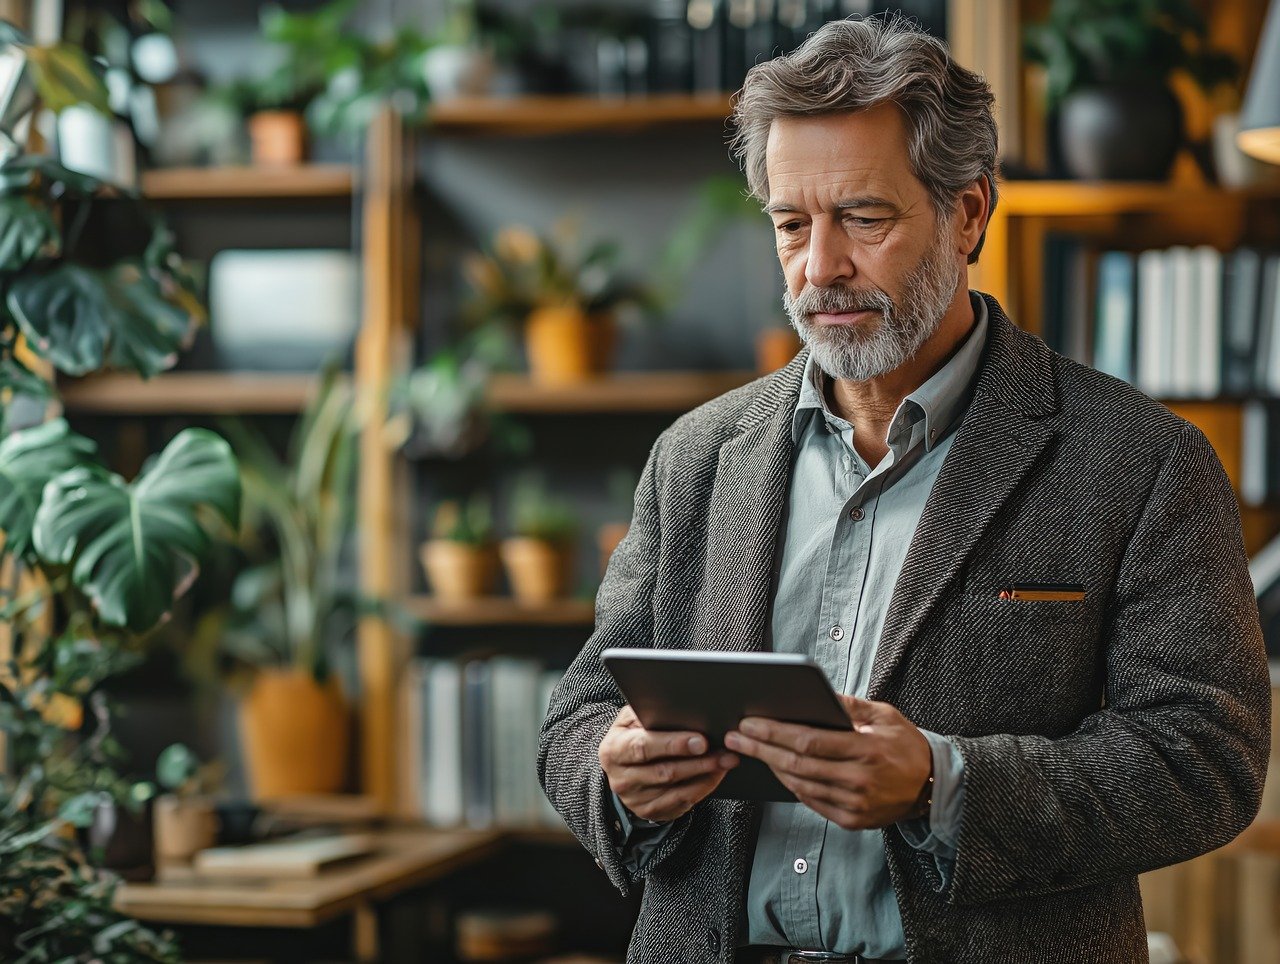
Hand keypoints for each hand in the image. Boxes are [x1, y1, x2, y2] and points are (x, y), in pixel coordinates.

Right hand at [598, 704, 738, 822]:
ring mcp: (635, 800)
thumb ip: (648, 713)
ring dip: (705, 775)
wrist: (622, 766)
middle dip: (697, 762)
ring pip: (676, 790)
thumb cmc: (632, 734)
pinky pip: (682, 803)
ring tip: (726, 761)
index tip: (700, 740)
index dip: (673, 744)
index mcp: (613, 750)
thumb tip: (678, 708)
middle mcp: (621, 779)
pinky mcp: (650, 812)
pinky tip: (716, 775)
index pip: (643, 747)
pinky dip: (703, 788)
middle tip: (723, 752)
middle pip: (664, 772)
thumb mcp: (631, 720)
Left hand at [724, 694, 930, 830]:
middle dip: (760, 748)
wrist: (933, 786)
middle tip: (735, 736)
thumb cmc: (905, 744)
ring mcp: (855, 805)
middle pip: (797, 764)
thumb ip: (849, 704)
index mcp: (867, 749)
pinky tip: (776, 769)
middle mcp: (859, 780)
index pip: (809, 741)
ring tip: (749, 749)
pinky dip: (791, 785)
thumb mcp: (884, 715)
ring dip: (770, 767)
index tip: (749, 722)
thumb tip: (815, 693)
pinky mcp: (852, 821)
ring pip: (800, 785)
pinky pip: (811, 801)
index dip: (774, 732)